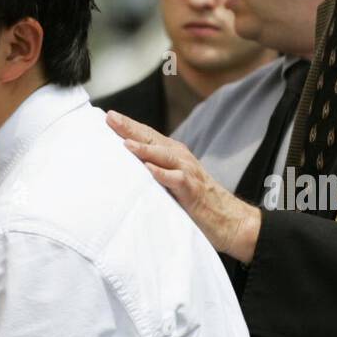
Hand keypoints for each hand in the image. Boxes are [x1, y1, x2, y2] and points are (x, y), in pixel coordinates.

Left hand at [105, 110, 261, 263]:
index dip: (128, 126)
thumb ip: (152, 173)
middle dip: (131, 128)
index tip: (108, 117)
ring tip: (125, 143)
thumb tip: (125, 169)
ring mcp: (188, 172)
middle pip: (152, 139)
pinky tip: (150, 169)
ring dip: (145, 149)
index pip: (147, 136)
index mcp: (173, 155)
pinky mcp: (192, 190)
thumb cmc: (196, 201)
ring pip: (164, 156)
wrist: (229, 219)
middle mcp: (180, 158)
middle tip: (110, 117)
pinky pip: (177, 180)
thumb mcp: (170, 182)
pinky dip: (163, 174)